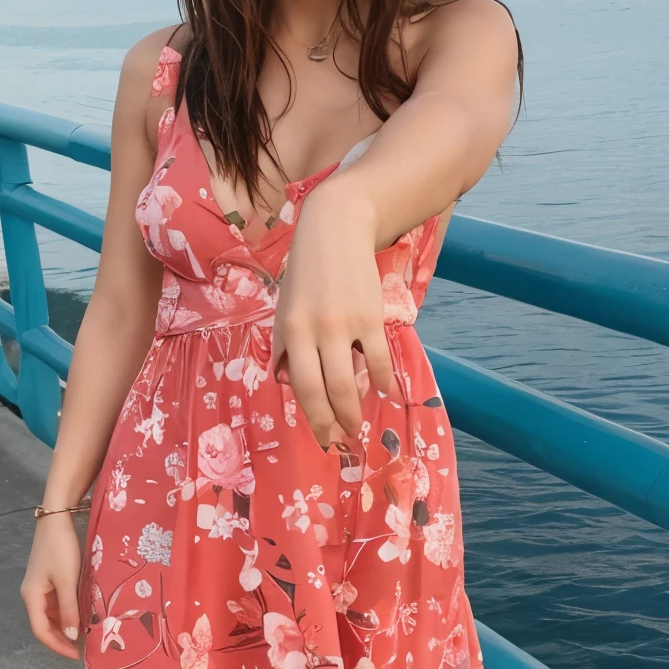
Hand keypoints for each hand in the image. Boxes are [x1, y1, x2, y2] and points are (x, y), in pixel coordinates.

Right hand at [20, 514, 83, 658]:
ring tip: (87, 634)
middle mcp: (33, 595)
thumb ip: (69, 610)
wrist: (57, 520)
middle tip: (85, 647)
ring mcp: (41, 587)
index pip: (41, 631)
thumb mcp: (67, 581)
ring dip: (68, 625)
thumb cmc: (60, 550)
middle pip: (45, 625)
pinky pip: (58, 603)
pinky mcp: (50, 579)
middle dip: (63, 638)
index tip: (77, 655)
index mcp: (31, 597)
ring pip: (53, 615)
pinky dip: (70, 612)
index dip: (57, 646)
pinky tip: (84, 615)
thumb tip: (70, 637)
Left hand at [271, 178, 397, 448]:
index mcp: (291, 330)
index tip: (320, 436)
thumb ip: (285, 345)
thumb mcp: (285, 306)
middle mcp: (316, 331)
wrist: (336, 229)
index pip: (300, 386)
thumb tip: (286, 382)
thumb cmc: (306, 272)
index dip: (311, 416)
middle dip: (333, 422)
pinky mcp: (371, 316)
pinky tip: (382, 392)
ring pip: (353, 381)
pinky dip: (381, 380)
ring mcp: (346, 324)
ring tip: (358, 423)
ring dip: (356, 409)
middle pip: (326, 391)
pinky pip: (378, 359)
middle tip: (341, 439)